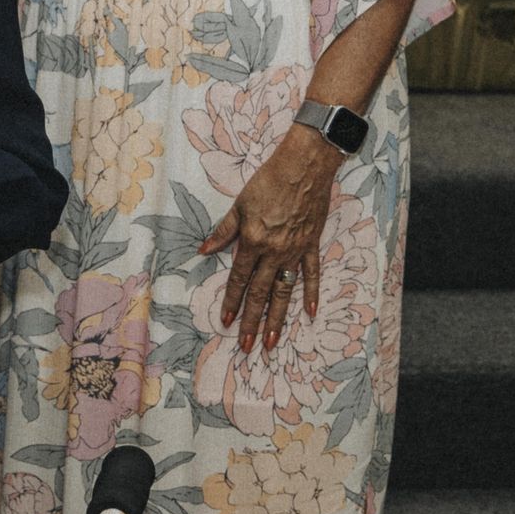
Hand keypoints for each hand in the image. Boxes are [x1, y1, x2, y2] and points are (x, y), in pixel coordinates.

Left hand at [198, 124, 342, 351]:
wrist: (304, 167)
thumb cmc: (268, 181)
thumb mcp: (239, 204)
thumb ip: (223, 231)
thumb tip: (203, 250)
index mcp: (252, 240)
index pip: (239, 278)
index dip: (231, 300)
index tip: (226, 322)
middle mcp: (274, 251)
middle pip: (260, 293)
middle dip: (251, 321)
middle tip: (247, 346)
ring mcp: (295, 251)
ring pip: (284, 291)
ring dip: (277, 318)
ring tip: (271, 342)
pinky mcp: (312, 246)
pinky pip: (312, 275)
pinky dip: (311, 294)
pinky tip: (310, 314)